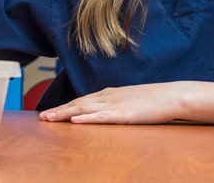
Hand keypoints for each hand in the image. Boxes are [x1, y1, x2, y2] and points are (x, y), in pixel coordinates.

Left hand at [38, 82, 183, 123]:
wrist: (172, 95)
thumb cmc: (154, 100)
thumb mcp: (130, 100)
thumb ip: (116, 104)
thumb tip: (104, 110)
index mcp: (110, 94)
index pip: (82, 100)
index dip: (64, 106)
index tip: (50, 112)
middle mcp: (108, 97)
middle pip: (78, 104)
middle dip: (59, 111)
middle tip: (41, 117)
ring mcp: (115, 105)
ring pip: (84, 109)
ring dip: (65, 113)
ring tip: (49, 118)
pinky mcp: (124, 114)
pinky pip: (101, 116)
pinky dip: (87, 118)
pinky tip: (75, 120)